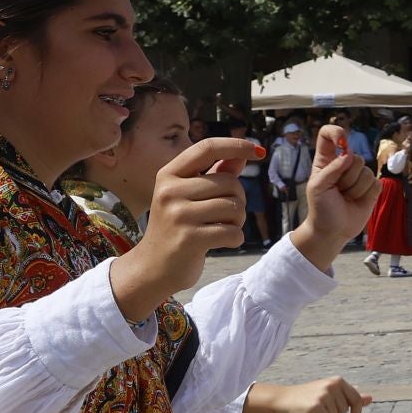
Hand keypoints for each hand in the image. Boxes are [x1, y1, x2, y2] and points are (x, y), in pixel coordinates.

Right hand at [111, 137, 262, 320]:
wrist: (154, 267)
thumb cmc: (178, 227)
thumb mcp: (190, 196)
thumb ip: (216, 173)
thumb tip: (243, 154)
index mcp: (169, 174)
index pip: (207, 148)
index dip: (235, 145)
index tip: (257, 150)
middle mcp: (170, 190)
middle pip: (230, 183)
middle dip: (238, 200)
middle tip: (225, 216)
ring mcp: (178, 215)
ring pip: (235, 207)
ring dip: (238, 221)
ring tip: (220, 228)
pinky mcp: (189, 239)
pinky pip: (233, 232)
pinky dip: (236, 238)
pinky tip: (222, 242)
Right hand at [259, 376, 371, 412]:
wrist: (284, 399)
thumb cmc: (309, 397)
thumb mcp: (331, 394)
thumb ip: (350, 396)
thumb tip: (370, 399)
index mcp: (338, 381)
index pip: (357, 399)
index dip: (357, 411)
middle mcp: (332, 386)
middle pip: (345, 411)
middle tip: (319, 406)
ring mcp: (324, 395)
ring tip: (313, 409)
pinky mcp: (316, 406)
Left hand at [296, 124, 379, 265]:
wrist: (332, 231)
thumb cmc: (321, 208)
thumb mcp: (318, 187)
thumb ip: (332, 169)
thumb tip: (349, 156)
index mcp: (326, 160)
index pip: (328, 134)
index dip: (336, 132)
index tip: (342, 141)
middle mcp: (344, 165)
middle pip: (355, 157)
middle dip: (347, 178)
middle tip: (337, 191)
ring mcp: (358, 176)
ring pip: (366, 172)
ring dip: (355, 190)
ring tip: (346, 198)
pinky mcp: (371, 188)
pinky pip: (377, 183)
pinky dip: (367, 194)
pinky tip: (357, 201)